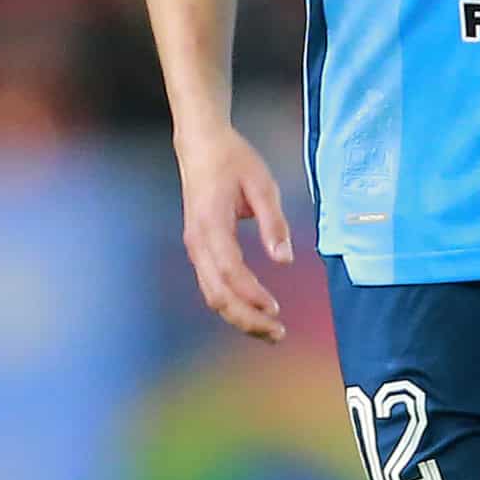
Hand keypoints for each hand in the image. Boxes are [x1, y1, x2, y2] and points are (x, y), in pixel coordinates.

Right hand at [176, 124, 292, 339]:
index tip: (276, 309)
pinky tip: (254, 312)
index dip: (252, 295)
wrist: (200, 145)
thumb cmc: (233, 160)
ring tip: (270, 331)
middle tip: (278, 334)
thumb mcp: (262, 184)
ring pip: (212, 295)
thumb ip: (274, 223)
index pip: (230, 271)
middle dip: (246, 319)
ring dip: (239, 317)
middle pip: (217, 295)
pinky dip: (232, 304)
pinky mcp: (199, 249)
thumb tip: (285, 261)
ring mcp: (195, 247)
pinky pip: (212, 285)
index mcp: (211, 225)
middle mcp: (197, 242)